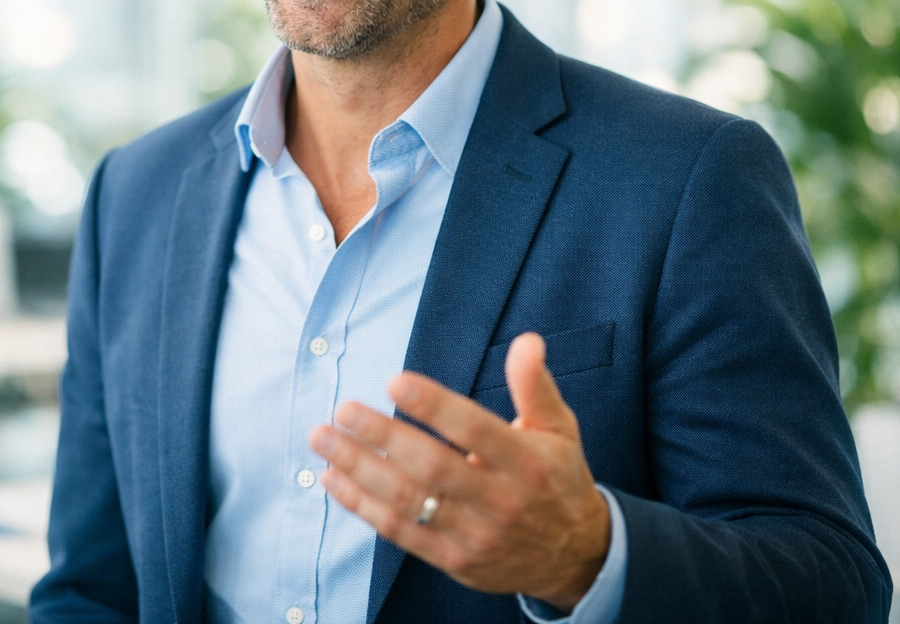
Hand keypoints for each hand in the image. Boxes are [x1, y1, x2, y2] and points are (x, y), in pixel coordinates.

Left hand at [309, 333, 610, 611]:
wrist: (576, 556)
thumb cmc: (557, 479)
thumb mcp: (558, 429)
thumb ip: (535, 385)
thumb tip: (527, 340)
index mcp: (526, 463)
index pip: (475, 430)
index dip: (434, 406)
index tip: (394, 381)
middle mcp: (499, 501)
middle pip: (433, 468)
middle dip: (383, 437)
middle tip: (344, 410)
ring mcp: (474, 535)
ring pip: (409, 502)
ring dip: (359, 470)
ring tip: (323, 439)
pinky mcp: (453, 559)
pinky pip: (400, 533)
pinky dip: (362, 506)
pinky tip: (333, 478)